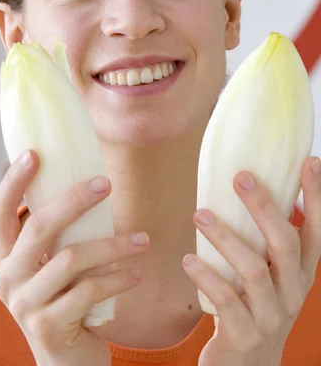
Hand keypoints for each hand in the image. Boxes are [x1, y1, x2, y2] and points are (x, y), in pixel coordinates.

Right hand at [0, 150, 149, 365]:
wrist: (64, 360)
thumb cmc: (62, 298)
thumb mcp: (50, 264)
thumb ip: (56, 234)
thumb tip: (87, 181)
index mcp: (3, 255)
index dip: (14, 180)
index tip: (35, 153)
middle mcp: (6, 277)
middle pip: (39, 226)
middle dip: (75, 200)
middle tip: (106, 184)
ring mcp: (24, 303)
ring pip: (71, 258)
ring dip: (113, 244)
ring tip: (142, 240)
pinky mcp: (48, 326)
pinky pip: (89, 291)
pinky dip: (117, 278)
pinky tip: (136, 273)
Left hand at [182, 155, 320, 365]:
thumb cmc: (254, 308)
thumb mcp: (270, 278)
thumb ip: (265, 244)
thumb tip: (250, 189)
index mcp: (300, 275)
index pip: (316, 231)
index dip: (315, 197)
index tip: (309, 161)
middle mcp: (292, 293)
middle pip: (284, 243)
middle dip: (263, 206)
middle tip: (239, 177)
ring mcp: (271, 316)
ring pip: (254, 270)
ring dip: (225, 237)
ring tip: (199, 215)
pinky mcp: (244, 336)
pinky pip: (227, 301)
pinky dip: (208, 277)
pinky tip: (190, 261)